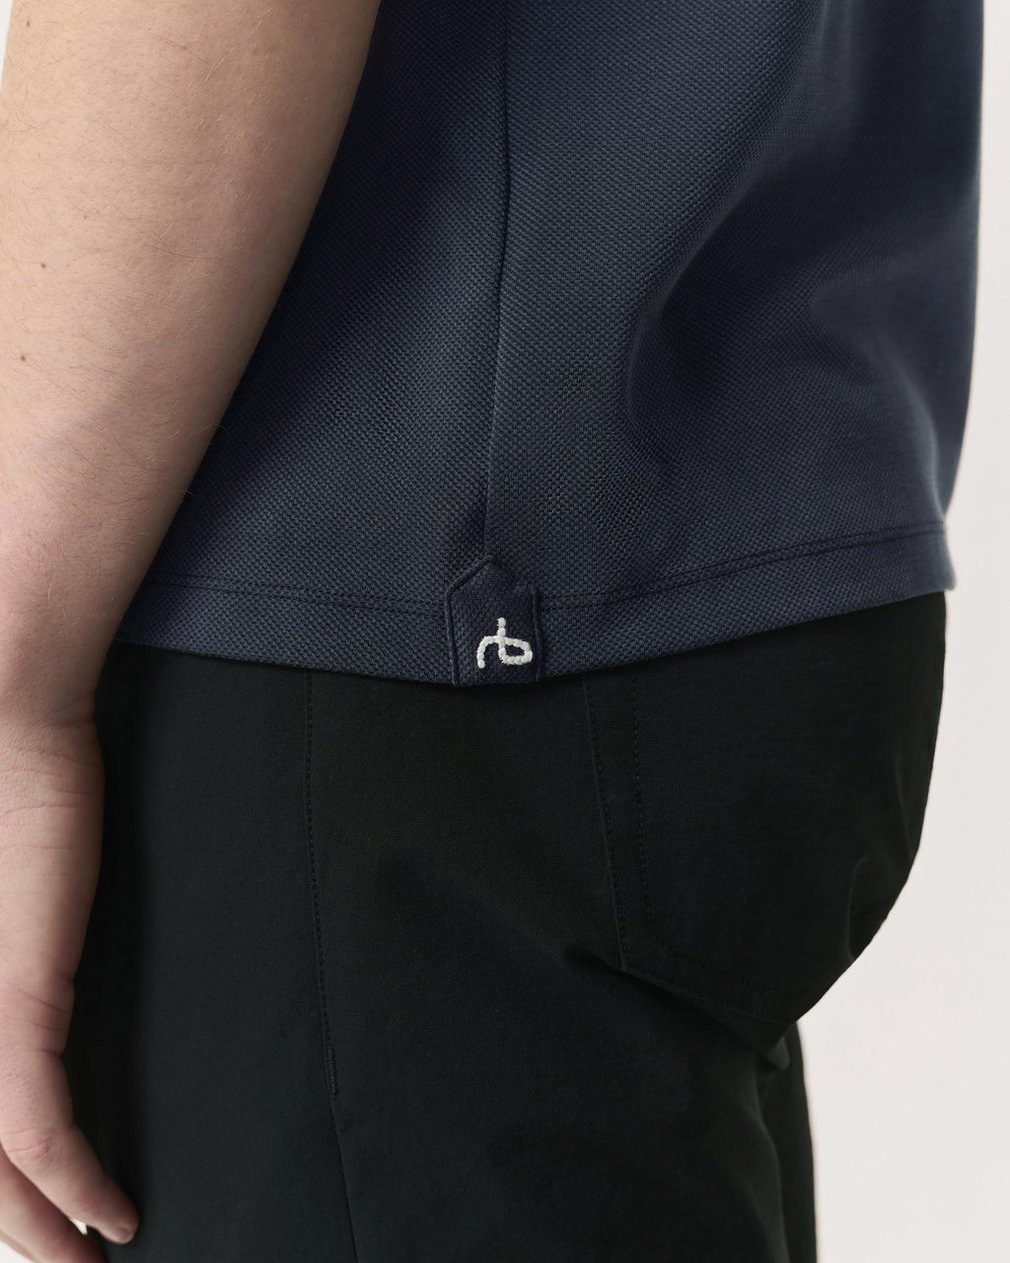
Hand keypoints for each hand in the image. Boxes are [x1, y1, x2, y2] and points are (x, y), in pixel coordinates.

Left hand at [0, 709, 138, 1259]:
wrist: (2, 715)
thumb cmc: (1, 784)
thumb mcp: (0, 886)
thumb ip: (11, 956)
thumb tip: (36, 1013)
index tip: (28, 1222)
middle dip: (10, 1231)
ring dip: (40, 1232)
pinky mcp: (12, 1000)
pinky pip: (37, 1122)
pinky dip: (74, 1181)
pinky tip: (112, 1212)